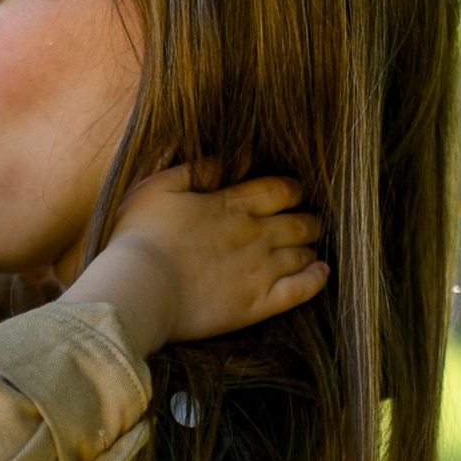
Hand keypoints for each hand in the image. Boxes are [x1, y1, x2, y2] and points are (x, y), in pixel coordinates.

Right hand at [68, 167, 327, 355]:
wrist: (137, 288)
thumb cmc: (138, 236)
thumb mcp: (159, 187)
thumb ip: (197, 169)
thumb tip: (231, 157)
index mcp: (231, 205)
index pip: (278, 190)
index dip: (292, 188)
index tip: (295, 191)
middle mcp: (253, 235)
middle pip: (298, 221)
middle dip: (309, 218)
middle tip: (311, 220)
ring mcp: (258, 270)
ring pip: (302, 253)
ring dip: (311, 246)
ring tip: (312, 245)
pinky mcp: (256, 304)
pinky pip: (300, 290)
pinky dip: (316, 279)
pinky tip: (322, 273)